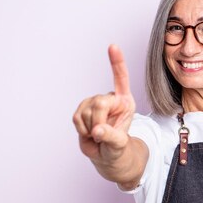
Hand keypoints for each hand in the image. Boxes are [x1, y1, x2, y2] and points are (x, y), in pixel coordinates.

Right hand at [73, 45, 135, 163]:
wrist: (107, 156)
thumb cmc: (118, 148)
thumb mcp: (119, 145)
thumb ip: (111, 137)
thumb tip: (97, 131)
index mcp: (125, 102)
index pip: (121, 79)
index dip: (117, 63)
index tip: (113, 46)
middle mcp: (110, 99)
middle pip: (99, 103)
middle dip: (99, 122)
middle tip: (103, 136)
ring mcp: (94, 103)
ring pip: (86, 111)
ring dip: (90, 129)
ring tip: (99, 136)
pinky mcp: (81, 110)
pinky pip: (76, 118)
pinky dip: (81, 130)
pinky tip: (89, 133)